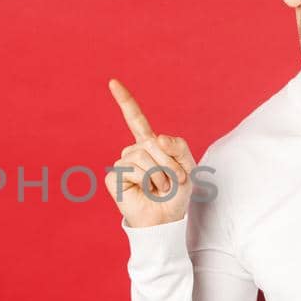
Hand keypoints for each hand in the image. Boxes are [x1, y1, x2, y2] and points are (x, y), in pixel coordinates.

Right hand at [104, 79, 197, 227]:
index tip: (112, 82)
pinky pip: (133, 170)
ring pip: (142, 157)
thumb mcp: (188, 165)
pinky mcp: (114, 178)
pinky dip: (147, 182)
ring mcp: (122, 164)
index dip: (125, 101)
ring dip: (159, 175)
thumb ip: (178, 145)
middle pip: (150, 142)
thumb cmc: (176, 194)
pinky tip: (146, 192)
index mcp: (149, 145)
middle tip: (172, 181)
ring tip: (159, 188)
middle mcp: (133, 151)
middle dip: (168, 161)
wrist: (166, 219)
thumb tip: (155, 138)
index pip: (135, 119)